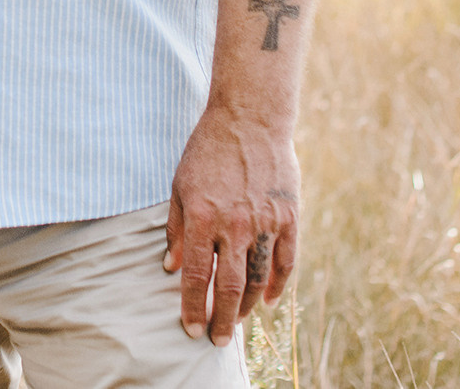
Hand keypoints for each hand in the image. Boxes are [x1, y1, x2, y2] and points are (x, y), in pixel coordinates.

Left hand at [162, 104, 299, 345]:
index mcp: (203, 217)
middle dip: (221, 319)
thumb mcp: (180, 185)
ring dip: (247, 306)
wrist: (249, 119)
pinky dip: (278, 284)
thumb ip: (176, 229)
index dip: (193, 307)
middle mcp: (235, 224)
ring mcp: (265, 222)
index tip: (190, 328)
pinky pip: (285, 261)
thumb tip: (170, 267)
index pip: (197, 276)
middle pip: (229, 286)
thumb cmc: (208, 151)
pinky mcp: (288, 217)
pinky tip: (268, 300)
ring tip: (237, 321)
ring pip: (259, 279)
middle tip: (216, 339)